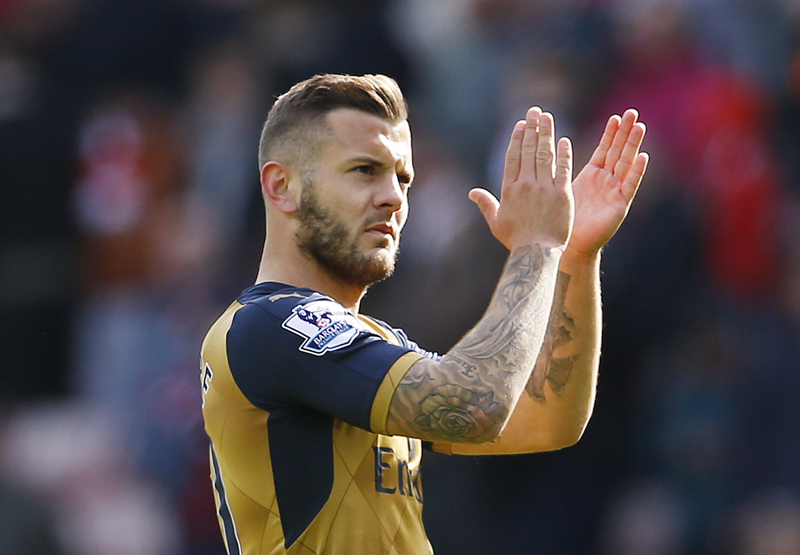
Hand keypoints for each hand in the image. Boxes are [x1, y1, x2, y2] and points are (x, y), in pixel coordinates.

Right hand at [470, 107, 573, 250]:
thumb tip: (472, 193)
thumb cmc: (516, 241)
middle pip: (528, 150)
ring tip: (548, 117)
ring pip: (544, 155)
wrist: (536, 254)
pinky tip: (563, 140)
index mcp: (509, 190)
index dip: (517, 138)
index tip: (521, 124)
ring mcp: (544, 188)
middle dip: (532, 128)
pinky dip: (563, 153)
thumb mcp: (497, 222)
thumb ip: (486, 204)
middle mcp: (526, 185)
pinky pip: (563, 169)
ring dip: (546, 134)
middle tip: (535, 111)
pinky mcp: (562, 194)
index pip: (513, 157)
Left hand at [567, 109, 648, 257]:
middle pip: (618, 152)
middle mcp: (606, 181)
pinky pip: (629, 186)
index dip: (610, 133)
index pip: (604, 149)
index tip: (615, 116)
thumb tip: (541, 152)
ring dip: (633, 145)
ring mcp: (615, 192)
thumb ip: (557, 171)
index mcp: (593, 175)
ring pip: (626, 164)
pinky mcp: (620, 206)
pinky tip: (643, 156)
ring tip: (640, 126)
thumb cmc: (563, 219)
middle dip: (625, 132)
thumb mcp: (560, 189)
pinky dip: (637, 171)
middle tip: (632, 112)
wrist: (570, 246)